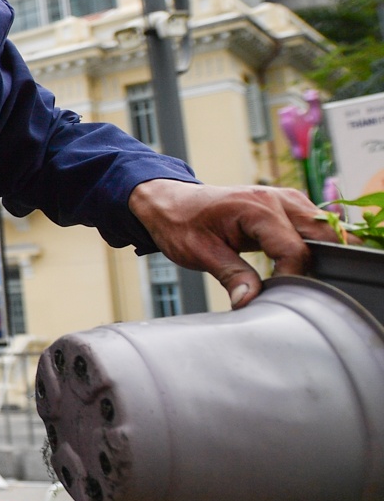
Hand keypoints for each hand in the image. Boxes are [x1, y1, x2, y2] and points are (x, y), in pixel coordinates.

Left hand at [128, 178, 339, 306]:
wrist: (173, 202)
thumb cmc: (181, 223)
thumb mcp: (198, 252)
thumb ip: (230, 275)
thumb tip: (250, 301)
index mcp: (257, 208)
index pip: (296, 251)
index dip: (292, 278)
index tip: (277, 296)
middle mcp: (280, 199)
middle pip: (325, 238)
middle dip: (320, 266)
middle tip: (299, 292)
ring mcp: (290, 201)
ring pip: (328, 233)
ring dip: (323, 257)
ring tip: (300, 281)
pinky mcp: (291, 208)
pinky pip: (318, 229)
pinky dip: (317, 249)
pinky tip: (300, 268)